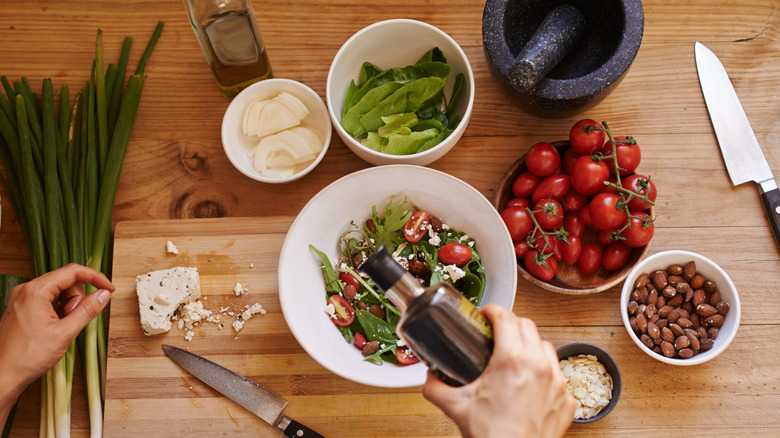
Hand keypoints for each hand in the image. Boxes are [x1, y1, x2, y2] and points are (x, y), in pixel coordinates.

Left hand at [0, 264, 113, 407]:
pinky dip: (57, 311)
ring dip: (67, 307)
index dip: (95, 278)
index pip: (73, 272)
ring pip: (56, 292)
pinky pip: (46, 301)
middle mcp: (26, 290)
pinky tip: (54, 328)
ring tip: (61, 328)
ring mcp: (21, 299)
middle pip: (65, 282)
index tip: (108, 289)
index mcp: (35, 291)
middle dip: (76, 299)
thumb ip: (88, 310)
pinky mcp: (21, 309)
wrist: (3, 375)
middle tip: (73, 320)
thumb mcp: (66, 332)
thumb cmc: (28, 357)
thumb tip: (104, 295)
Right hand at [422, 304, 575, 437]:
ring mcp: (557, 383)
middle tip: (496, 333)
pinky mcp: (567, 399)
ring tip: (514, 356)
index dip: (492, 310)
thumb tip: (430, 374)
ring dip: (529, 345)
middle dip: (510, 324)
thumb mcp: (455, 405)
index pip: (506, 317)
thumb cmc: (492, 436)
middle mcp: (539, 366)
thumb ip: (435, 385)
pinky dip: (544, 372)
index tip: (486, 314)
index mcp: (512, 361)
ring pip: (545, 346)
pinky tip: (529, 383)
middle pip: (527, 325)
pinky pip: (557, 373)